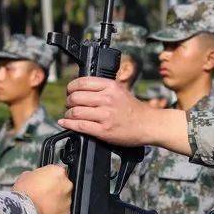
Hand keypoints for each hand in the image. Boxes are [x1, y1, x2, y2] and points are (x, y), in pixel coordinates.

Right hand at [12, 164, 72, 213]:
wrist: (23, 210)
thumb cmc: (24, 192)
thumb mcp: (26, 175)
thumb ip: (37, 174)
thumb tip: (37, 178)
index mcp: (58, 172)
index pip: (58, 172)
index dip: (51, 178)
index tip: (46, 183)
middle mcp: (66, 184)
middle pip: (64, 186)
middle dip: (56, 190)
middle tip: (45, 194)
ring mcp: (68, 199)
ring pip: (64, 199)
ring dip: (57, 201)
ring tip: (44, 205)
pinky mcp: (67, 212)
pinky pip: (63, 211)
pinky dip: (57, 212)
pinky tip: (47, 213)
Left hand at [61, 77, 190, 153]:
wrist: (148, 124)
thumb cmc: (133, 109)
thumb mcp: (120, 90)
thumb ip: (102, 87)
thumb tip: (80, 88)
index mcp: (111, 86)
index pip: (81, 82)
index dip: (71, 87)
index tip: (70, 91)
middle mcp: (107, 99)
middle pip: (76, 97)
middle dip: (68, 102)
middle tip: (69, 105)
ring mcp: (105, 115)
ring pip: (75, 112)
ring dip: (68, 114)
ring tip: (70, 116)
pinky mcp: (104, 130)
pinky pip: (80, 126)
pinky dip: (69, 124)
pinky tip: (65, 123)